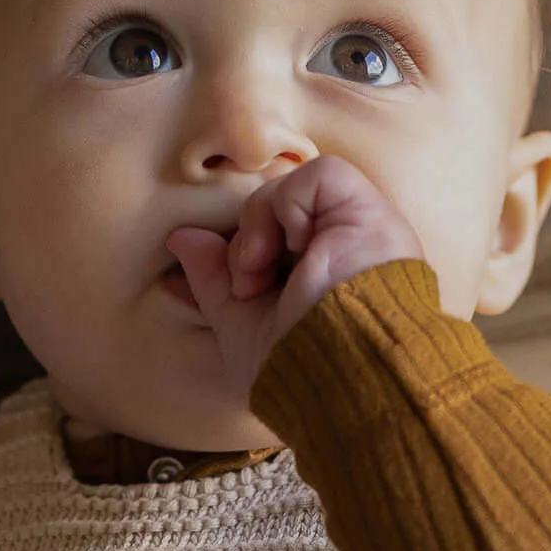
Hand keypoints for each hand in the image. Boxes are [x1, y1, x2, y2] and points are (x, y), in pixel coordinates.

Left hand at [168, 157, 423, 394]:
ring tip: (263, 269)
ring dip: (261, 222)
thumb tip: (180, 239)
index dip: (242, 253)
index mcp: (326, 280)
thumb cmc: (298, 368)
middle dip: (246, 243)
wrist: (342, 377)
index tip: (233, 289)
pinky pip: (321, 174)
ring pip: (292, 187)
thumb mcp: (242, 327)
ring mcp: (361, 229)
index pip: (273, 239)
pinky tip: (296, 246)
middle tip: (248, 285)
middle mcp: (346, 250)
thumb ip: (213, 280)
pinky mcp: (371, 212)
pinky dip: (290, 204)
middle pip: (277, 211)